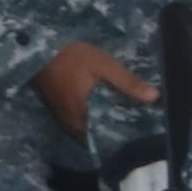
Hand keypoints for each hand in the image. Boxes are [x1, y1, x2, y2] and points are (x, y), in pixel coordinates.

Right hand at [30, 40, 159, 140]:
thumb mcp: (103, 65)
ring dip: (97, 127)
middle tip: (132, 130)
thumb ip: (127, 82)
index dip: (117, 142)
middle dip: (109, 135)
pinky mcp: (57, 107)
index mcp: (81, 116)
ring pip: (82, 130)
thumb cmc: (71, 57)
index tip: (135, 140)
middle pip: (91, 137)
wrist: (37, 48)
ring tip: (120, 122)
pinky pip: (76, 121)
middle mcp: (69, 122)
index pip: (101, 141)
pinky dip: (88, 119)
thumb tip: (154, 97)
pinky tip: (101, 110)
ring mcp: (61, 115)